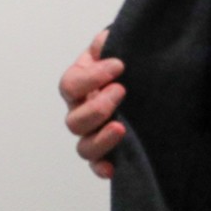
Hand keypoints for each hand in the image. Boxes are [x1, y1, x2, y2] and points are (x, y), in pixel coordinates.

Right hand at [59, 28, 125, 178]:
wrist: (140, 80)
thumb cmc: (122, 65)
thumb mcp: (114, 47)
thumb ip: (108, 43)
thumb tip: (107, 42)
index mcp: (77, 85)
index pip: (71, 85)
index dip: (92, 77)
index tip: (120, 66)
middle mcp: (80, 112)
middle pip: (74, 121)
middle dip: (97, 107)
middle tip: (121, 91)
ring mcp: (92, 134)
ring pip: (84, 147)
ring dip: (100, 139)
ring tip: (121, 127)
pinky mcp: (107, 152)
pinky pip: (97, 166)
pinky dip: (101, 168)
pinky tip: (112, 167)